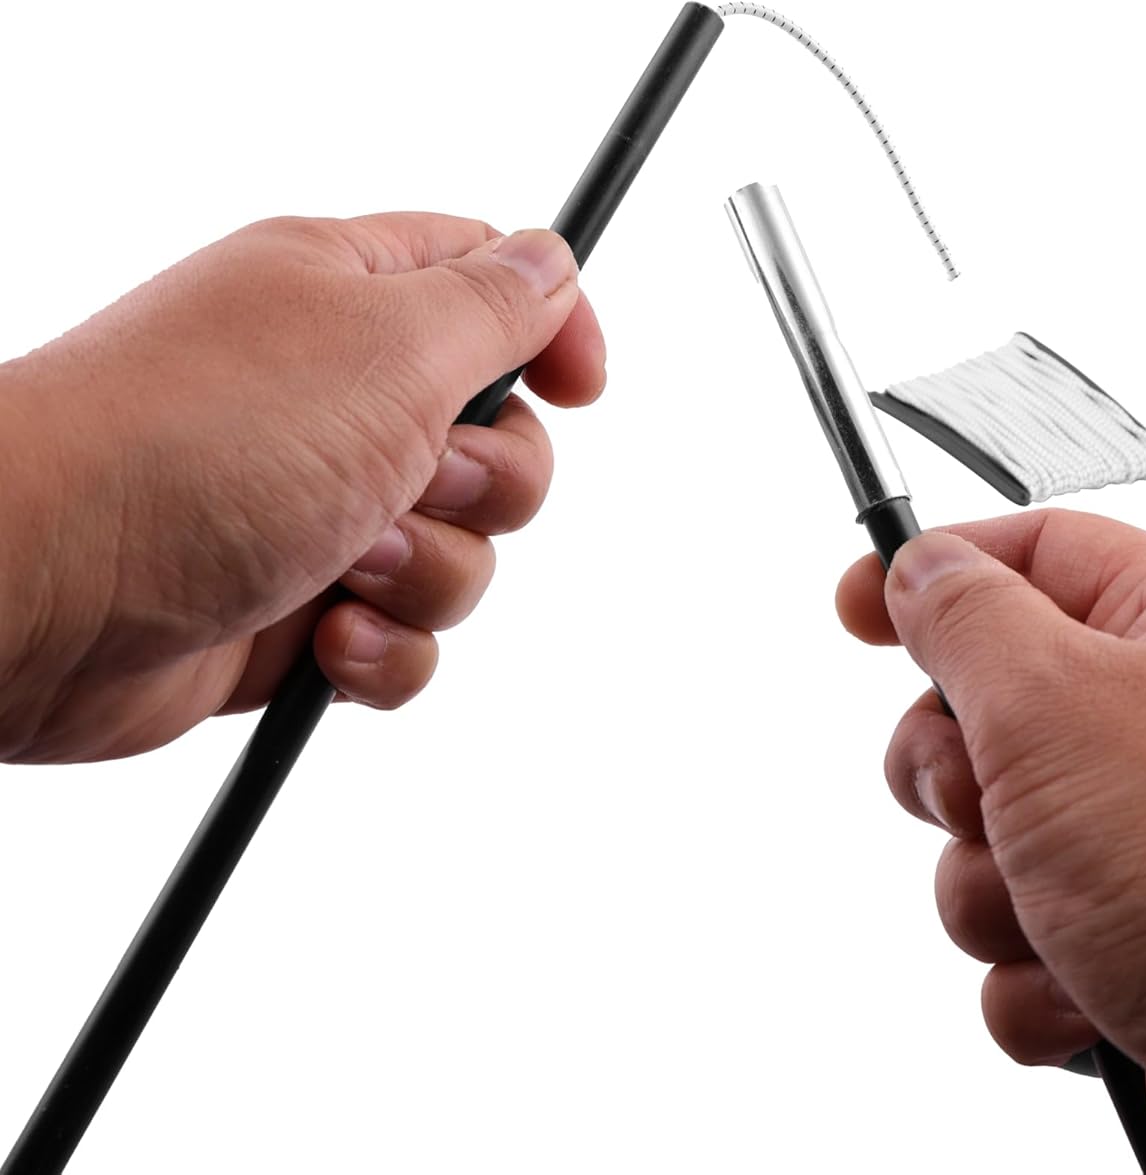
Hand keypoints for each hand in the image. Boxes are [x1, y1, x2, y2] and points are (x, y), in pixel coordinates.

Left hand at [0, 213, 603, 763]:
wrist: (47, 587)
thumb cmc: (194, 444)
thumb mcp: (388, 345)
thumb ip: (495, 306)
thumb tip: (553, 265)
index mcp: (349, 300)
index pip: (489, 288)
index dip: (553, 335)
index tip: (582, 387)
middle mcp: (336, 399)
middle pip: (497, 443)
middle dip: (488, 487)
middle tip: (416, 480)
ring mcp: (317, 506)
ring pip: (461, 553)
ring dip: (428, 574)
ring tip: (345, 564)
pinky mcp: (299, 606)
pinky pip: (405, 638)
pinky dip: (384, 649)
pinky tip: (325, 638)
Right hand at [837, 509, 1145, 1171]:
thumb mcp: (1055, 696)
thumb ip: (964, 617)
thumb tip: (922, 568)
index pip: (1033, 555)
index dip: (932, 572)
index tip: (856, 606)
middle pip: (989, 712)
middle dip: (954, 776)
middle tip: (989, 795)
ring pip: (991, 843)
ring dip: (992, 890)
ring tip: (1062, 912)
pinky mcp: (1143, 946)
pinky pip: (1023, 945)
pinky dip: (1034, 976)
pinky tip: (1091, 988)